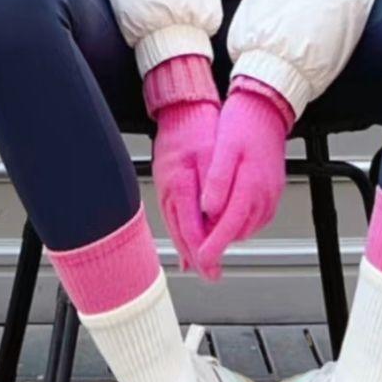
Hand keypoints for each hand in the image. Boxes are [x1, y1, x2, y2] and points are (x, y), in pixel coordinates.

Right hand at [152, 99, 220, 273]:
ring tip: (201, 264)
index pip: (191, 229)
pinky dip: (182, 232)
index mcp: (179, 185)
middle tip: (210, 273)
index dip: (203, 252)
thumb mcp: (211, 156)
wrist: (181, 108)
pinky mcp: (168, 185)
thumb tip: (216, 216)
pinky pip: (174, 216)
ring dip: (189, 247)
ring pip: (176, 227)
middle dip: (196, 257)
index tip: (212, 266)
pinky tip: (187, 242)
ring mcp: (165, 189)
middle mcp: (168, 191)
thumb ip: (212, 188)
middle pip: (181, 234)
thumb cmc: (197, 126)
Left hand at [196, 87, 290, 279]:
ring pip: (246, 227)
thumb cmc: (243, 123)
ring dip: (228, 233)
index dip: (213, 247)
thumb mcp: (224, 147)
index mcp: (251, 186)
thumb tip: (208, 209)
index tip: (200, 259)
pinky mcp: (273, 192)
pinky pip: (255, 217)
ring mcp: (271, 195)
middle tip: (197, 250)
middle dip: (218, 244)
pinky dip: (239, 221)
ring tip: (207, 233)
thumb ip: (217, 180)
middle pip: (238, 232)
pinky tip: (225, 214)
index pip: (229, 227)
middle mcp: (264, 196)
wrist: (266, 108)